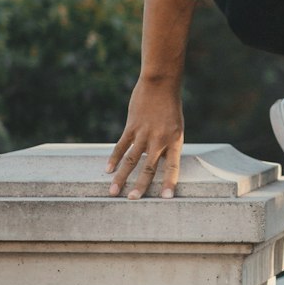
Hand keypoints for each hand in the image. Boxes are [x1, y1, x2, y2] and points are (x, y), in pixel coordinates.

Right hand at [106, 77, 183, 199]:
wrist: (161, 84)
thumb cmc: (170, 107)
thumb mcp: (175, 127)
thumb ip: (167, 145)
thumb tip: (158, 163)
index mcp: (175, 140)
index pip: (173, 166)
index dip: (170, 182)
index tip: (167, 198)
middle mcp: (159, 139)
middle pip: (149, 167)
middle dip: (140, 186)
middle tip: (132, 200)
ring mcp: (144, 133)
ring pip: (131, 159)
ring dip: (121, 177)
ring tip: (113, 192)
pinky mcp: (131, 126)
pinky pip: (121, 145)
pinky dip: (114, 158)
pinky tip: (108, 170)